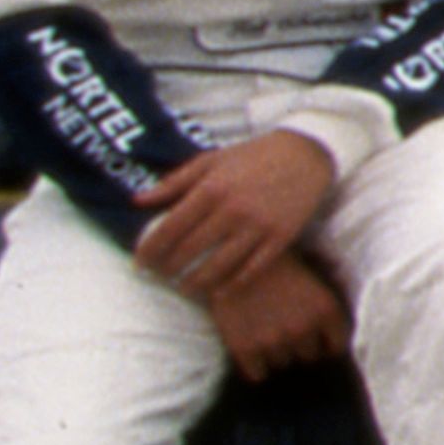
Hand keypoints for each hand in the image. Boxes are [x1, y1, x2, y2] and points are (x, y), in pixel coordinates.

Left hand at [130, 128, 341, 301]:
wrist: (305, 153)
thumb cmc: (252, 156)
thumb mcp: (210, 160)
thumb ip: (174, 182)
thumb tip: (137, 201)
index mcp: (211, 189)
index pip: (169, 229)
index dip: (149, 250)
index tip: (140, 263)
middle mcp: (232, 210)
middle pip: (189, 252)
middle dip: (168, 269)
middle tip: (160, 277)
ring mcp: (258, 226)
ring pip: (218, 267)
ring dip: (196, 283)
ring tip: (185, 288)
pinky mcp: (280, 237)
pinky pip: (251, 269)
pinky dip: (232, 284)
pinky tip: (218, 291)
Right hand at [203, 251, 350, 376]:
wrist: (229, 256)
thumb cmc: (274, 261)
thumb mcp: (312, 273)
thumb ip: (325, 301)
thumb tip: (337, 321)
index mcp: (326, 309)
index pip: (336, 346)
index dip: (326, 343)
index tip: (318, 341)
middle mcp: (304, 329)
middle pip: (308, 356)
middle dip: (300, 345)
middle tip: (284, 328)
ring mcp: (274, 341)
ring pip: (283, 363)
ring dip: (276, 352)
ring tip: (264, 330)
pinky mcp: (245, 349)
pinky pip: (258, 374)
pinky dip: (254, 365)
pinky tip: (250, 345)